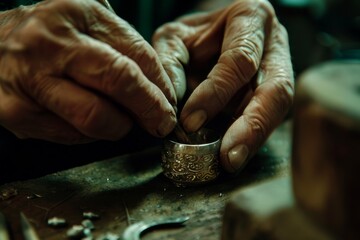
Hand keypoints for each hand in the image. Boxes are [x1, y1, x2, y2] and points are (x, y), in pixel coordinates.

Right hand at [0, 0, 176, 143]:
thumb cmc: (50, 35)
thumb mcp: (87, 22)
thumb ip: (124, 44)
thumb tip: (162, 86)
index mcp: (76, 14)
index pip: (137, 55)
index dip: (161, 85)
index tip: (170, 103)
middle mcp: (51, 44)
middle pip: (119, 82)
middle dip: (150, 109)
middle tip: (162, 123)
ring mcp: (31, 80)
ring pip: (96, 118)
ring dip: (120, 126)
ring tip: (123, 121)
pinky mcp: (17, 113)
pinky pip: (71, 136)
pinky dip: (91, 135)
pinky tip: (90, 122)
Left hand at [153, 0, 293, 171]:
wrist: (212, 33)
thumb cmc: (193, 35)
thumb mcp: (174, 38)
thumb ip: (168, 63)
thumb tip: (171, 106)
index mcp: (251, 17)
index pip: (239, 60)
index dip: (216, 93)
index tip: (190, 121)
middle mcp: (274, 44)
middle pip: (275, 89)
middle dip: (251, 126)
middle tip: (229, 156)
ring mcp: (280, 69)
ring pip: (279, 108)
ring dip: (256, 137)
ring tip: (232, 161)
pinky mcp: (275, 92)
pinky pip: (270, 117)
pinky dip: (253, 137)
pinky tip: (237, 153)